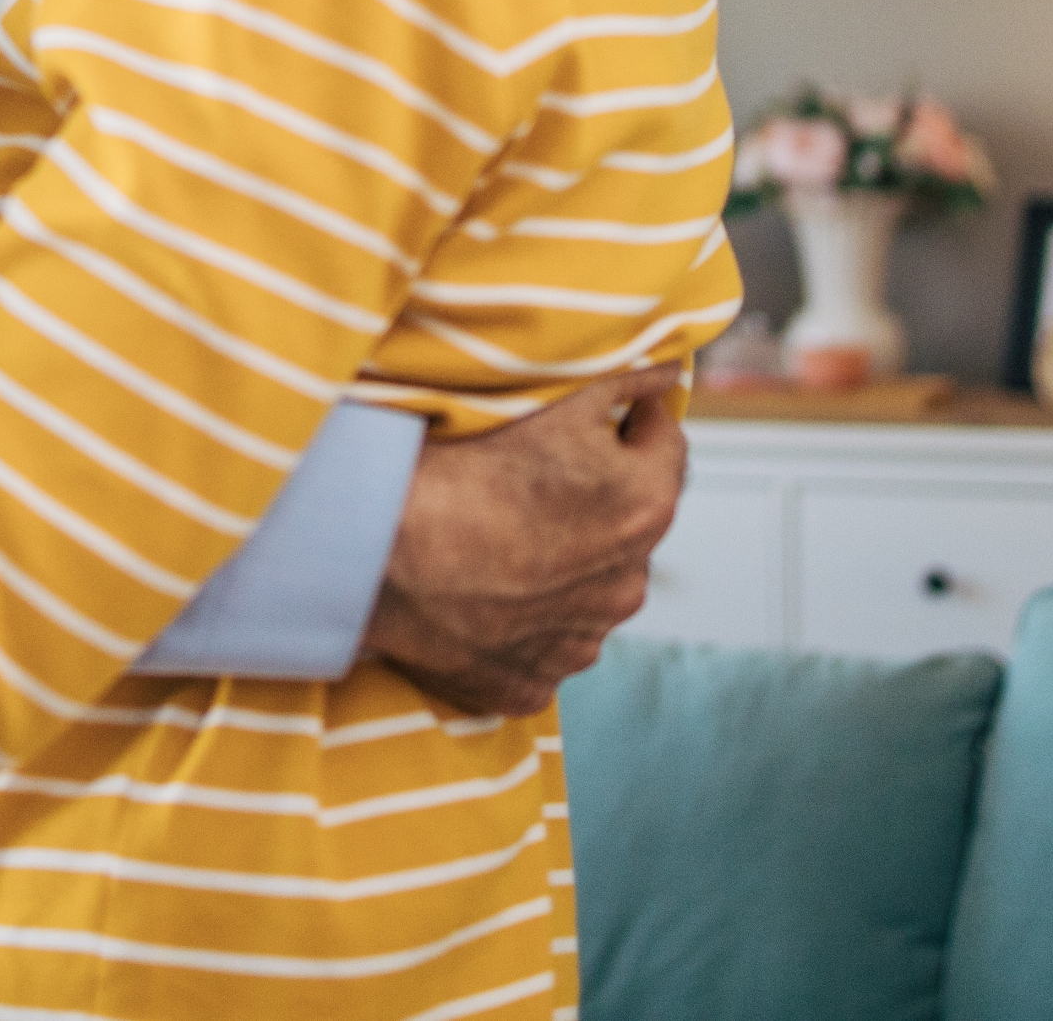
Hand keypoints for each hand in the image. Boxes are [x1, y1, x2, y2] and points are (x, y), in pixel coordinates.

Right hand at [360, 367, 687, 715]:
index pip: (664, 443)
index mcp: (646, 508)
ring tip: (500, 533)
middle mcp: (628, 585)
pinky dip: (524, 618)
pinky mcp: (533, 683)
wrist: (380, 553)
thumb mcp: (557, 401)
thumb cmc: (468, 466)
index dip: (628, 419)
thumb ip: (630, 379)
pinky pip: (542, 642)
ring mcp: (580, 643)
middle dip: (597, 496)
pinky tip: (481, 588)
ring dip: (565, 562)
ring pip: (589, 587)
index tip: (588, 413)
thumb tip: (671, 370)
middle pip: (628, 521)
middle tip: (531, 475)